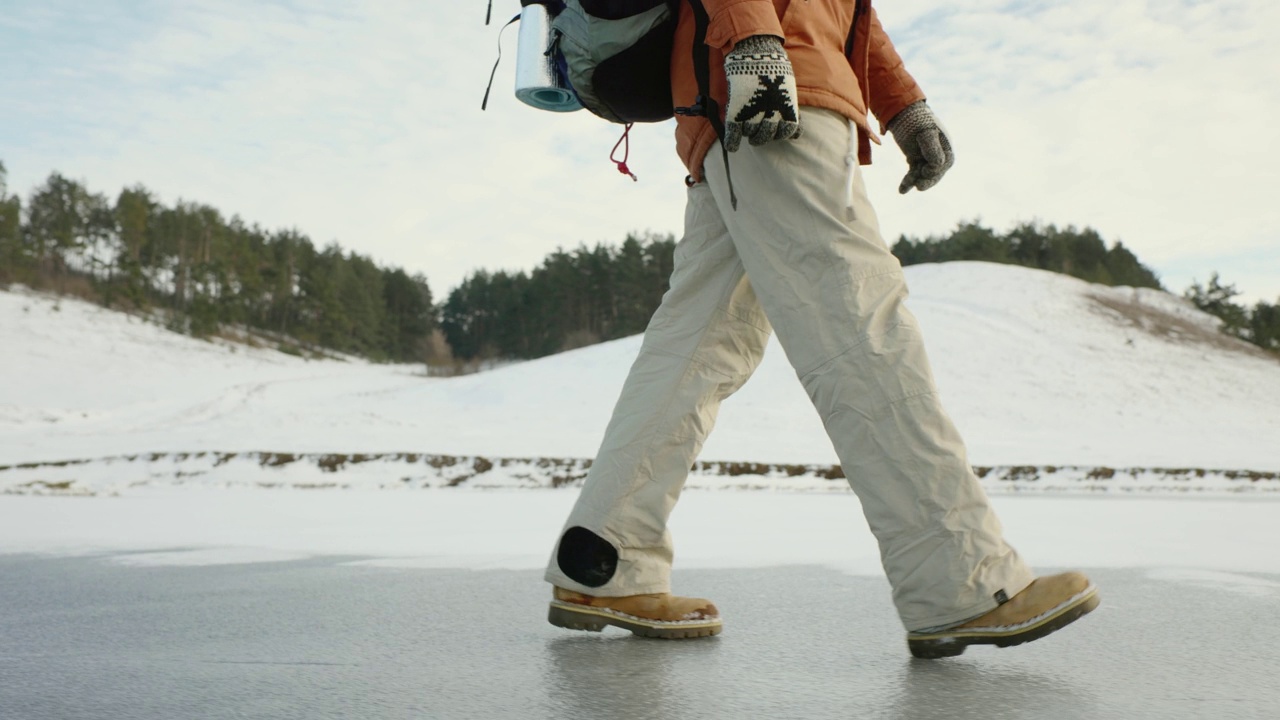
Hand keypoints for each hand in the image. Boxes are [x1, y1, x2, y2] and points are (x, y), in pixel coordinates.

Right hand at [723, 35, 800, 151]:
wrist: (755, 49)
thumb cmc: (772, 67)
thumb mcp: (788, 87)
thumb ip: (791, 111)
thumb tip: (799, 135)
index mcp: (787, 107)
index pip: (787, 132)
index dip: (780, 134)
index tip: (774, 131)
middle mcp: (772, 111)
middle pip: (766, 135)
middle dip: (761, 137)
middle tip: (756, 135)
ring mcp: (753, 111)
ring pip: (750, 133)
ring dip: (748, 133)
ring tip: (746, 127)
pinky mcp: (737, 108)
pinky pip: (734, 132)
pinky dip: (732, 142)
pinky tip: (731, 147)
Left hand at [887, 101, 954, 192]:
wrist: (903, 113)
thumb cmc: (917, 121)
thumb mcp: (926, 132)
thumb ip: (933, 148)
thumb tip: (939, 165)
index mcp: (945, 147)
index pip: (943, 164)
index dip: (935, 170)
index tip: (925, 169)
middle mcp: (938, 154)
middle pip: (934, 173)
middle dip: (926, 181)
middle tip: (919, 186)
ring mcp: (926, 158)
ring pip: (922, 175)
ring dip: (914, 182)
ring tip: (903, 189)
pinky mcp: (915, 160)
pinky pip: (913, 174)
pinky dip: (907, 181)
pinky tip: (901, 191)